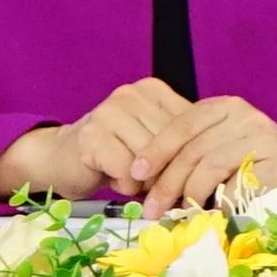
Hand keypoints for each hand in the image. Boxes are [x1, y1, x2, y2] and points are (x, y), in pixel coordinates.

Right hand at [0, 76, 197, 204]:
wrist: (60, 159)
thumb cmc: (114, 155)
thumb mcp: (152, 142)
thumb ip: (179, 144)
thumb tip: (215, 166)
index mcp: (153, 90)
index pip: (190, 128)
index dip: (189, 159)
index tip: (184, 178)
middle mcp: (132, 94)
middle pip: (172, 145)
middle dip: (167, 174)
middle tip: (155, 186)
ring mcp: (110, 111)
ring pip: (151, 160)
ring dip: (144, 182)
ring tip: (131, 180)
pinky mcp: (92, 136)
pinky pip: (127, 171)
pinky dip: (124, 185)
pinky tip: (113, 179)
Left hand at [140, 94, 276, 212]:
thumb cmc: (258, 165)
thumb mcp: (223, 148)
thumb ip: (191, 155)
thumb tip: (145, 182)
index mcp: (226, 108)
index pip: (181, 124)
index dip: (155, 150)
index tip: (135, 175)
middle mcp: (245, 117)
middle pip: (193, 149)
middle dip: (167, 182)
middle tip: (152, 210)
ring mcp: (265, 138)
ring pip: (211, 165)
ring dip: (189, 195)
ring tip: (180, 214)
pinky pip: (238, 185)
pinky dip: (219, 204)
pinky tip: (211, 216)